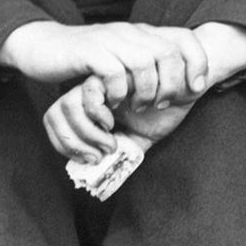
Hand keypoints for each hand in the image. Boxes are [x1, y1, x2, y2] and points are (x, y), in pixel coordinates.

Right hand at [0, 19, 210, 107]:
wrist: (45, 47)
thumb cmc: (88, 60)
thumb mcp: (124, 58)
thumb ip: (148, 65)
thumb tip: (180, 84)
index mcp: (143, 33)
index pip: (184, 38)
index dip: (198, 62)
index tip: (198, 89)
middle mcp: (130, 32)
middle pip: (169, 52)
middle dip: (173, 83)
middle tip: (163, 104)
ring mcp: (110, 39)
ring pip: (145, 61)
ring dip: (147, 90)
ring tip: (140, 106)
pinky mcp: (89, 51)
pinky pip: (114, 71)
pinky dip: (120, 91)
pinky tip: (115, 103)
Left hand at [41, 76, 200, 164]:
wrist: (189, 83)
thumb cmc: (168, 108)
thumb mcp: (143, 136)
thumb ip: (126, 150)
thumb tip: (105, 173)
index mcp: (93, 107)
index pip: (57, 121)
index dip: (65, 144)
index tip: (89, 159)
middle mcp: (92, 93)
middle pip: (57, 113)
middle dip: (74, 141)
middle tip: (100, 155)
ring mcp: (99, 81)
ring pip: (68, 104)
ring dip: (87, 132)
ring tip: (110, 143)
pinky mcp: (109, 71)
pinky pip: (89, 90)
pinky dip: (98, 112)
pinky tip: (114, 121)